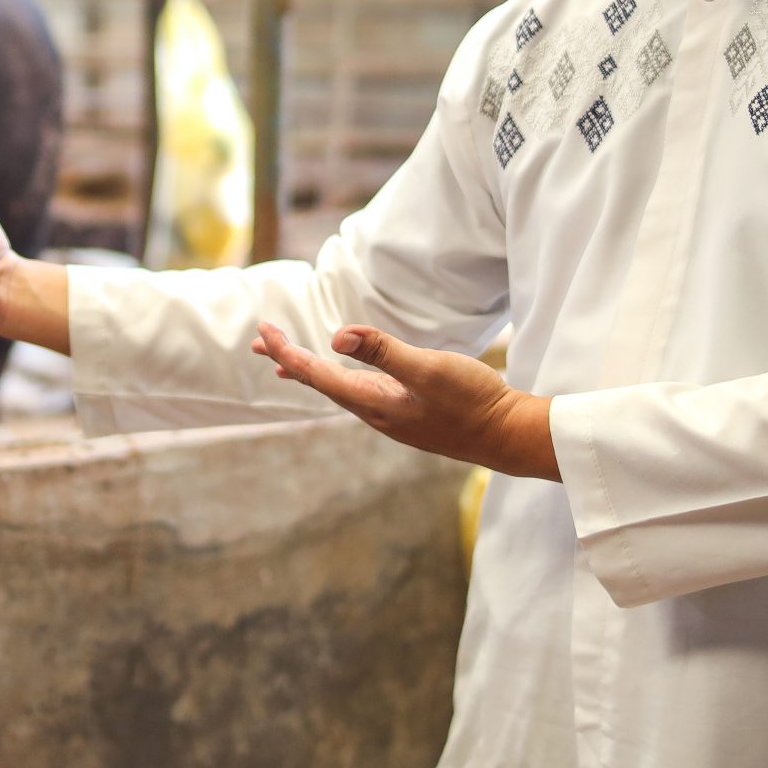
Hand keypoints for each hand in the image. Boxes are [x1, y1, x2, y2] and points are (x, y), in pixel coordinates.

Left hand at [252, 321, 556, 479]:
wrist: (508, 435)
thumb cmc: (472, 402)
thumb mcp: (429, 369)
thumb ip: (383, 352)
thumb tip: (336, 336)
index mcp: (373, 403)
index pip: (317, 374)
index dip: (287, 351)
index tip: (263, 331)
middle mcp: (375, 412)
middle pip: (320, 383)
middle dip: (289, 360)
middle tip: (258, 344)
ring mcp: (392, 415)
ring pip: (339, 389)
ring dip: (311, 370)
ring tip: (286, 360)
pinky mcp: (408, 412)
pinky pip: (360, 392)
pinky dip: (339, 378)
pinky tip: (343, 376)